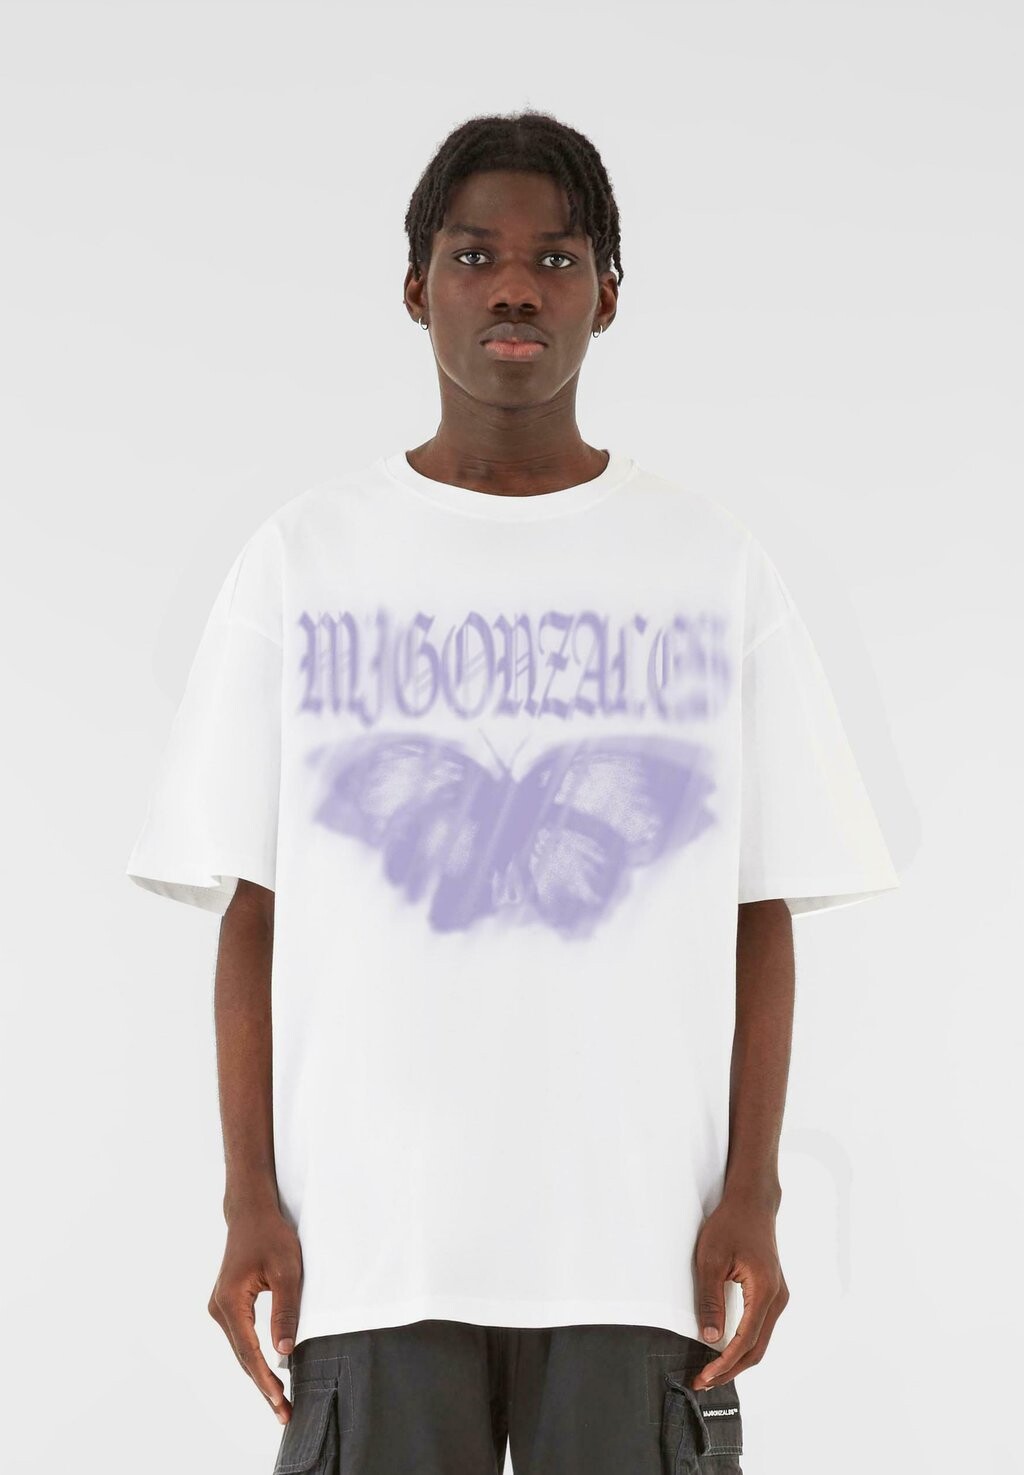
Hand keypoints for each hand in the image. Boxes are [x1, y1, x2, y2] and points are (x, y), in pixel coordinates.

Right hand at [208, 1207, 302, 1423]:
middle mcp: (219, 1308)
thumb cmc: (271, 1236)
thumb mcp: (286, 1271)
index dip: (265, 1380)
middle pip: (242, 1356)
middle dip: (263, 1385)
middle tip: (286, 1413)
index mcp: (230, 1302)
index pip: (249, 1351)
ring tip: (280, 1400)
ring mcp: (220, 1307)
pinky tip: (269, 1373)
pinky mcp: (227, 1305)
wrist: (251, 1212)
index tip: (280, 1402)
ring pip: (241, 1350)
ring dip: (259, 1374)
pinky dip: (255, 1357)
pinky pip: (241, 1338)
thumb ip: (285, 1311)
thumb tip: (285, 1351)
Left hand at [690, 1190, 788, 1388]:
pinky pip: (760, 1328)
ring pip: (760, 1341)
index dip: (724, 1363)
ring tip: (712, 1371)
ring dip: (737, 1359)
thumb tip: (711, 1338)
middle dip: (730, 1369)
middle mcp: (777, 1298)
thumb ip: (711, 1300)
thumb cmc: (730, 1224)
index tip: (705, 1377)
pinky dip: (743, 1344)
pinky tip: (726, 1350)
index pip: (745, 1340)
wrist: (751, 1203)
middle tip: (704, 1381)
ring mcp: (778, 1296)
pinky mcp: (772, 1293)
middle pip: (756, 1348)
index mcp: (764, 1290)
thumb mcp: (711, 1259)